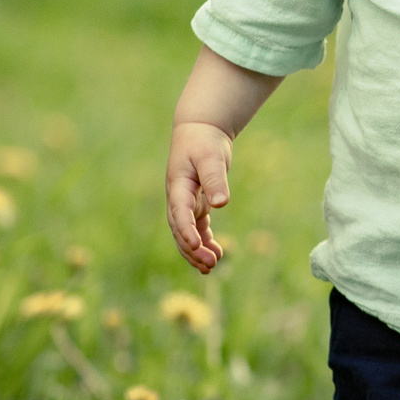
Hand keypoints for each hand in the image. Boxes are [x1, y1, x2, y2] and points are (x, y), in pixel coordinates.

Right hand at [165, 121, 234, 274]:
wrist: (200, 132)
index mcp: (178, 186)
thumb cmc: (204, 142)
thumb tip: (220, 203)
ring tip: (212, 267)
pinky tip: (216, 255)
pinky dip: (205, 243)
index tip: (196, 245)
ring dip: (197, 251)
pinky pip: (198, 229)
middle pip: (180, 229)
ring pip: (187, 234)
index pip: (180, 213)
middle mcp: (178, 199)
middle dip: (193, 249)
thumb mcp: (211, 157)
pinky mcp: (197, 205)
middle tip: (210, 264)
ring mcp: (186, 204)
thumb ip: (215, 179)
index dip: (186, 230)